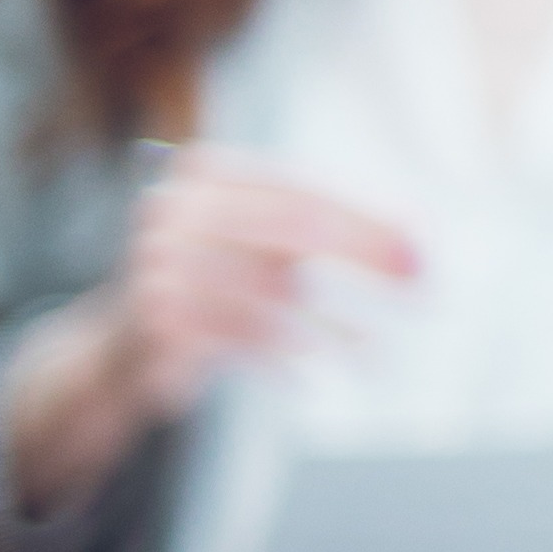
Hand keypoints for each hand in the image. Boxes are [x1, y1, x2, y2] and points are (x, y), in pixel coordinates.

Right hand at [2, 150, 410, 507]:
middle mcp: (176, 208)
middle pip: (295, 228)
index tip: (422, 249)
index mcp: (208, 174)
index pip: (304, 190)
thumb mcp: (269, 247)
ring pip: (273, 290)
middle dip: (366, 257)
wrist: (130, 344)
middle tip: (422, 290)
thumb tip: (416, 247)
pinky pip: (242, 338)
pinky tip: (314, 377)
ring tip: (375, 353)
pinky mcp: (156, 318)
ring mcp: (159, 262)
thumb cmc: (221, 284)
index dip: (368, 220)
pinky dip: (285, 359)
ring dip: (334, 326)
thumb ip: (331, 234)